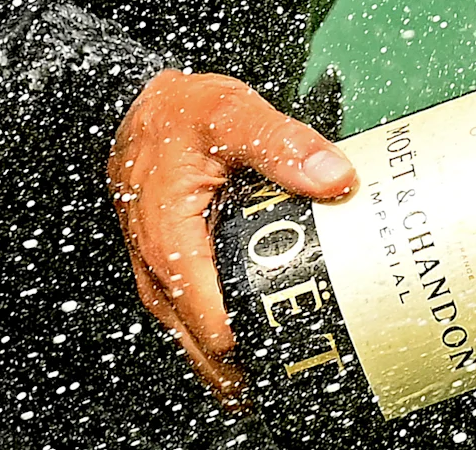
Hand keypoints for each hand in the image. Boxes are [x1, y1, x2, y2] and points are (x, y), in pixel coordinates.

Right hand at [109, 70, 358, 406]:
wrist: (143, 110)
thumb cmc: (177, 115)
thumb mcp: (230, 113)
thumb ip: (281, 143)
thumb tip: (332, 177)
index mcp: (170, 243)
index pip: (216, 325)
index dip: (261, 339)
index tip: (307, 339)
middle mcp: (159, 272)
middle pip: (208, 353)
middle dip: (255, 365)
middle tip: (311, 361)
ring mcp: (162, 280)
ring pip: (200, 347)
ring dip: (242, 362)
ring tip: (293, 363)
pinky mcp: (170, 277)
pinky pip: (197, 324)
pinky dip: (230, 339)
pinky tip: (262, 339)